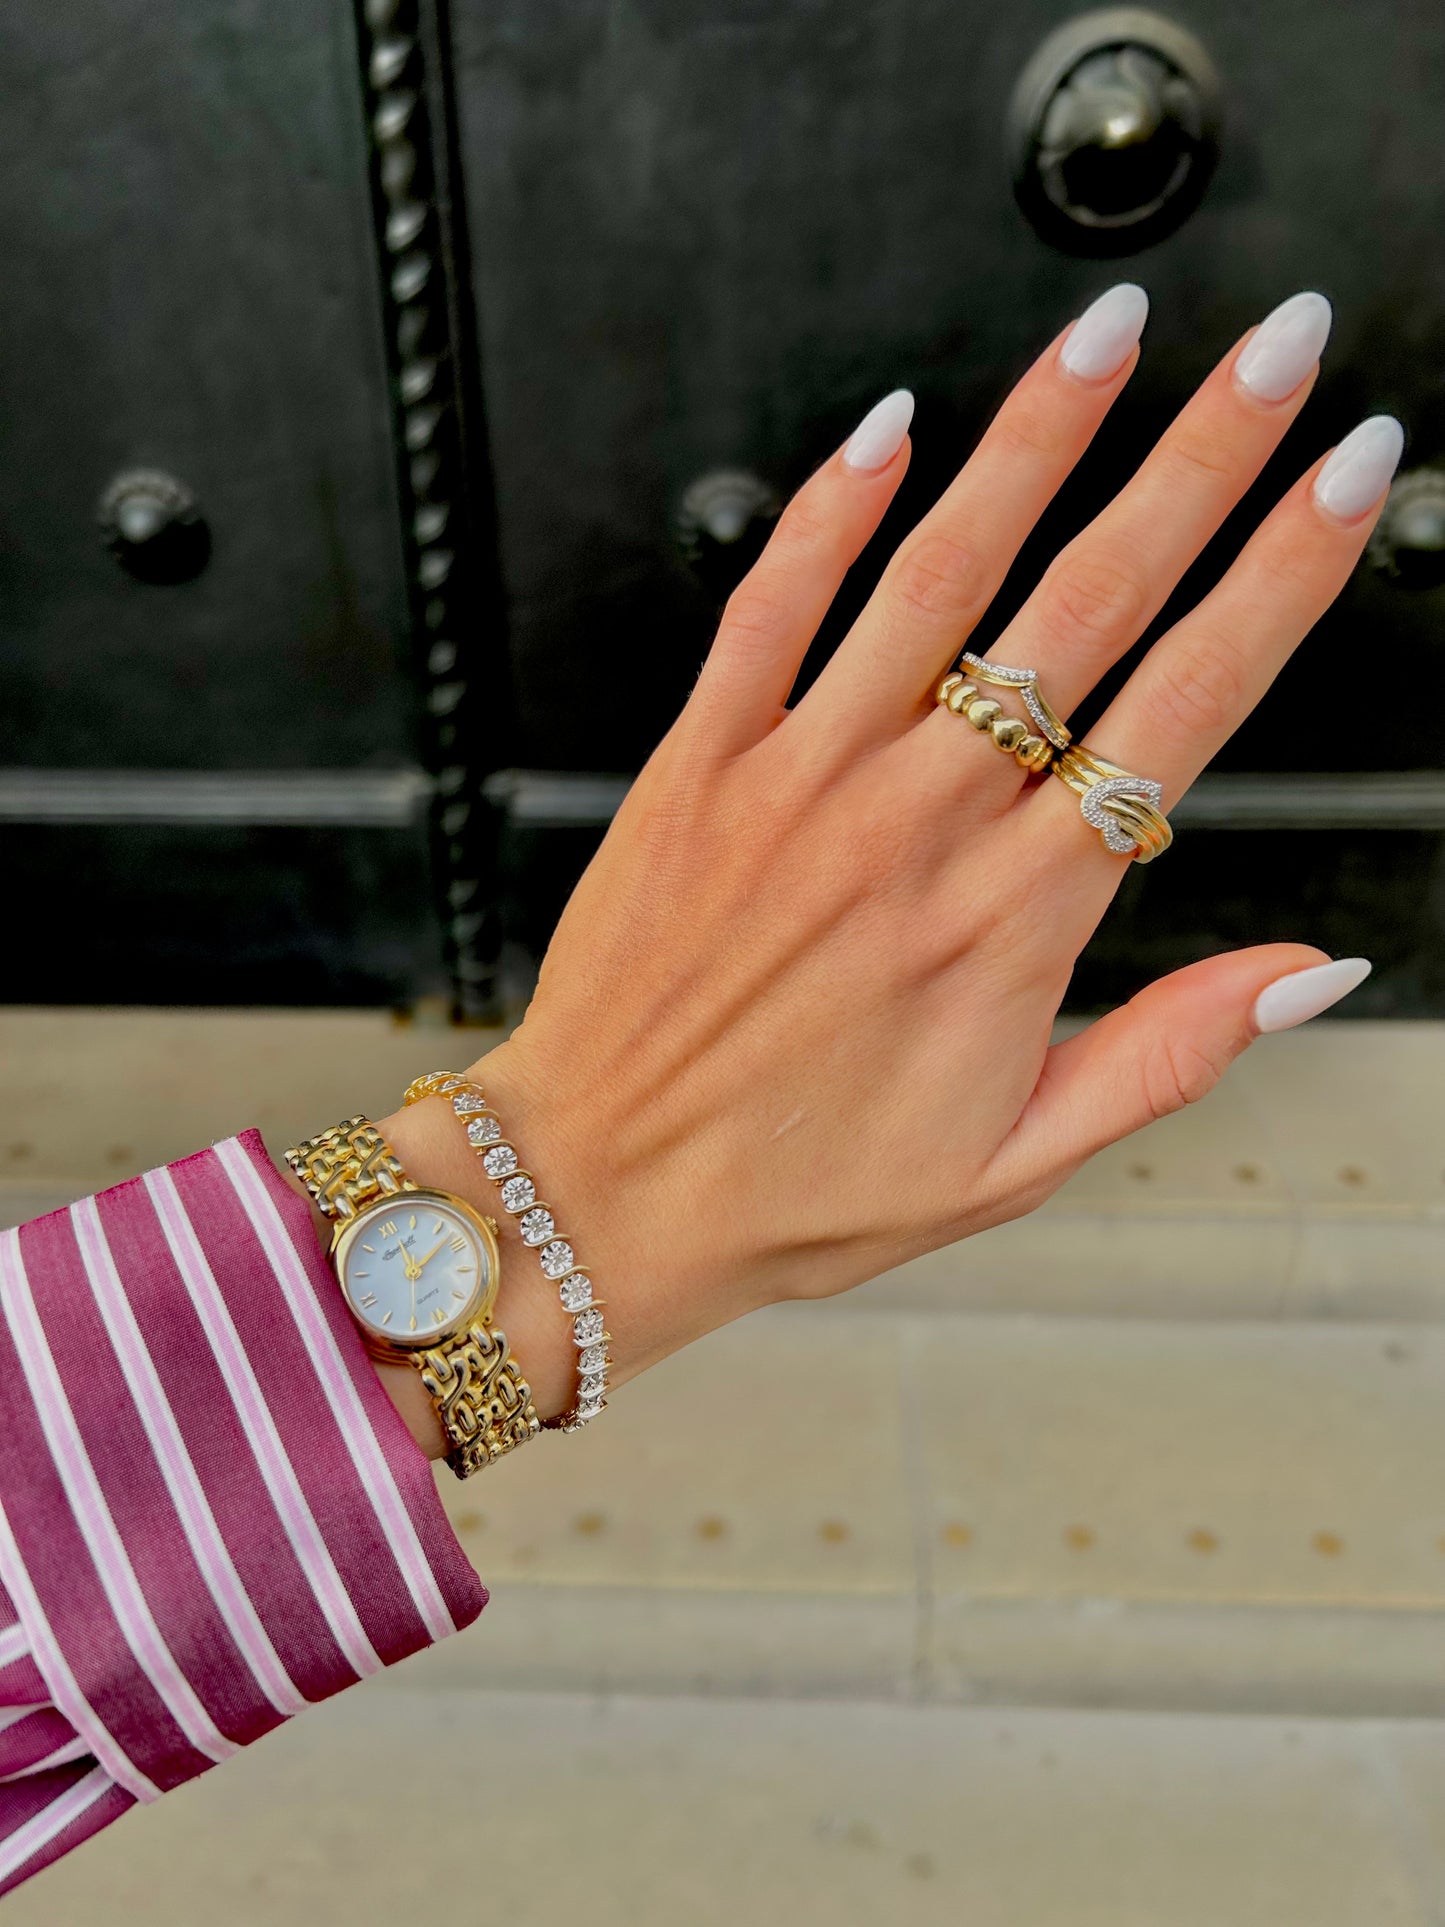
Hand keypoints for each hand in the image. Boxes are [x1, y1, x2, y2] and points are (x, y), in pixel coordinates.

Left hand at [396, 285, 1396, 1402]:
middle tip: (1276, 352)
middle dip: (1197, 465)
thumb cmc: (801, 1191)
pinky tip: (890, 427)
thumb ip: (1168, 1053)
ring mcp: (802, 782)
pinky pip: (770, 609)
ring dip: (1033, 443)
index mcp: (1014, 919)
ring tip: (1112, 336)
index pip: (1184, 710)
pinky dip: (831, 511)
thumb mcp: (1015, 1164)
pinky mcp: (701, 767)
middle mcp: (918, 826)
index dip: (1280, 578)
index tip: (1347, 477)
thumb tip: (1315, 974)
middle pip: (1084, 608)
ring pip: (937, 577)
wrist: (600, 1194)